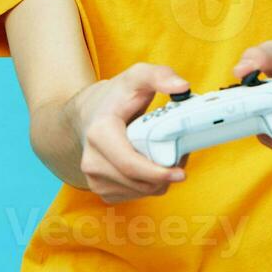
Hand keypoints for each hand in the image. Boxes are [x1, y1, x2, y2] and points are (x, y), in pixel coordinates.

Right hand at [70, 62, 191, 203]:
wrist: (88, 114)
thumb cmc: (114, 97)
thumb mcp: (136, 77)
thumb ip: (160, 76)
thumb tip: (182, 87)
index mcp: (99, 134)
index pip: (130, 165)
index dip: (157, 173)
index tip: (180, 172)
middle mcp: (92, 161)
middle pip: (139, 182)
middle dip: (166, 175)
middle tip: (182, 158)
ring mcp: (94, 179)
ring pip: (140, 191)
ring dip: (160, 182)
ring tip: (167, 158)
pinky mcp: (102, 189)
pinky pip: (135, 195)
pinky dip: (150, 185)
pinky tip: (153, 167)